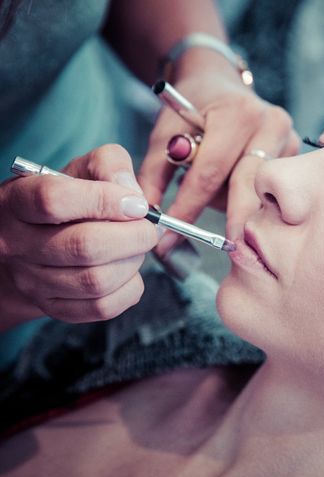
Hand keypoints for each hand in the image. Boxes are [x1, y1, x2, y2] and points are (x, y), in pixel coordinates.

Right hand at [0, 145, 157, 329]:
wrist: (34, 245)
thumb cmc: (67, 201)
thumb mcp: (82, 170)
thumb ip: (110, 165)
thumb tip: (132, 193)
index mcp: (18, 201)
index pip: (53, 199)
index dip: (104, 200)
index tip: (136, 203)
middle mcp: (17, 243)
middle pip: (84, 246)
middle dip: (133, 236)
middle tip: (148, 229)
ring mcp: (33, 281)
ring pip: (96, 280)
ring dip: (133, 262)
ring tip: (136, 247)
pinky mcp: (54, 307)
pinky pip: (103, 307)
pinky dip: (130, 288)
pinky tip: (128, 270)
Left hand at [138, 51, 298, 253]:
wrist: (219, 84)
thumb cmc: (192, 107)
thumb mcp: (165, 132)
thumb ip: (154, 172)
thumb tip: (148, 215)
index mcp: (237, 113)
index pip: (211, 172)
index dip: (189, 206)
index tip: (170, 234)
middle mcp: (271, 124)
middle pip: (248, 185)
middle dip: (230, 220)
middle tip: (218, 250)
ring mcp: (289, 140)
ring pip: (262, 191)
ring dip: (239, 209)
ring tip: (219, 210)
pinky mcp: (295, 155)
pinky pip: (272, 189)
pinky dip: (254, 203)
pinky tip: (239, 204)